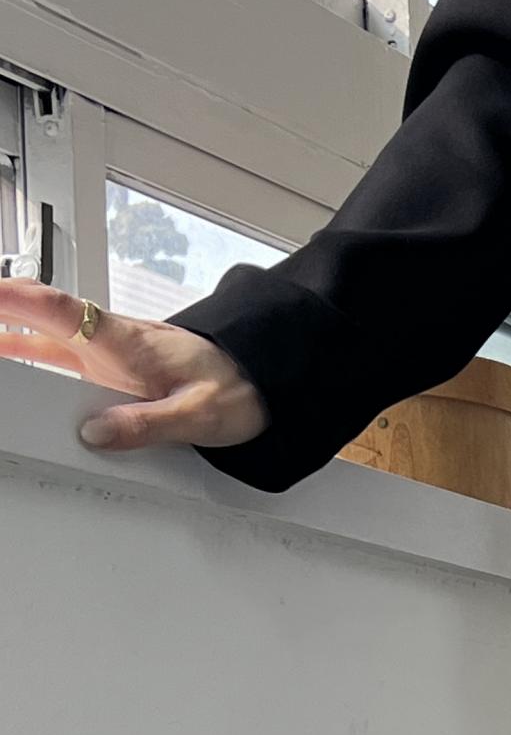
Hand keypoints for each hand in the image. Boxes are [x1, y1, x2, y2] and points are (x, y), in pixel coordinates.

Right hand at [0, 283, 266, 452]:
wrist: (261, 378)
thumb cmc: (235, 387)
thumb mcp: (197, 415)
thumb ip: (147, 424)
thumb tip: (96, 434)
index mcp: (126, 343)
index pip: (61, 310)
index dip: (15, 300)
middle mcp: (108, 342)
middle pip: (38, 320)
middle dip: (0, 317)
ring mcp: (104, 355)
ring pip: (43, 339)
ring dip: (6, 338)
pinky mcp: (107, 370)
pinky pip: (59, 357)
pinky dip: (27, 353)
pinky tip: (9, 361)